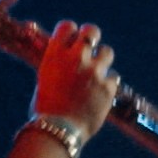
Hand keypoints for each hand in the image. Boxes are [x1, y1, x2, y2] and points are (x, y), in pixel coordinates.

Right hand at [31, 20, 122, 139]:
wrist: (59, 131)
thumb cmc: (46, 108)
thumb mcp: (44, 80)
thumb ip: (57, 64)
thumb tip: (64, 56)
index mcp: (55, 55)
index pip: (67, 26)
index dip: (71, 31)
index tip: (72, 38)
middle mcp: (76, 58)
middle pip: (91, 31)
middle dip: (92, 36)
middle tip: (91, 45)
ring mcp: (94, 72)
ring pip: (107, 51)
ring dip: (102, 58)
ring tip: (97, 70)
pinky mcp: (108, 87)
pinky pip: (113, 76)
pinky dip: (108, 82)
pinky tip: (101, 91)